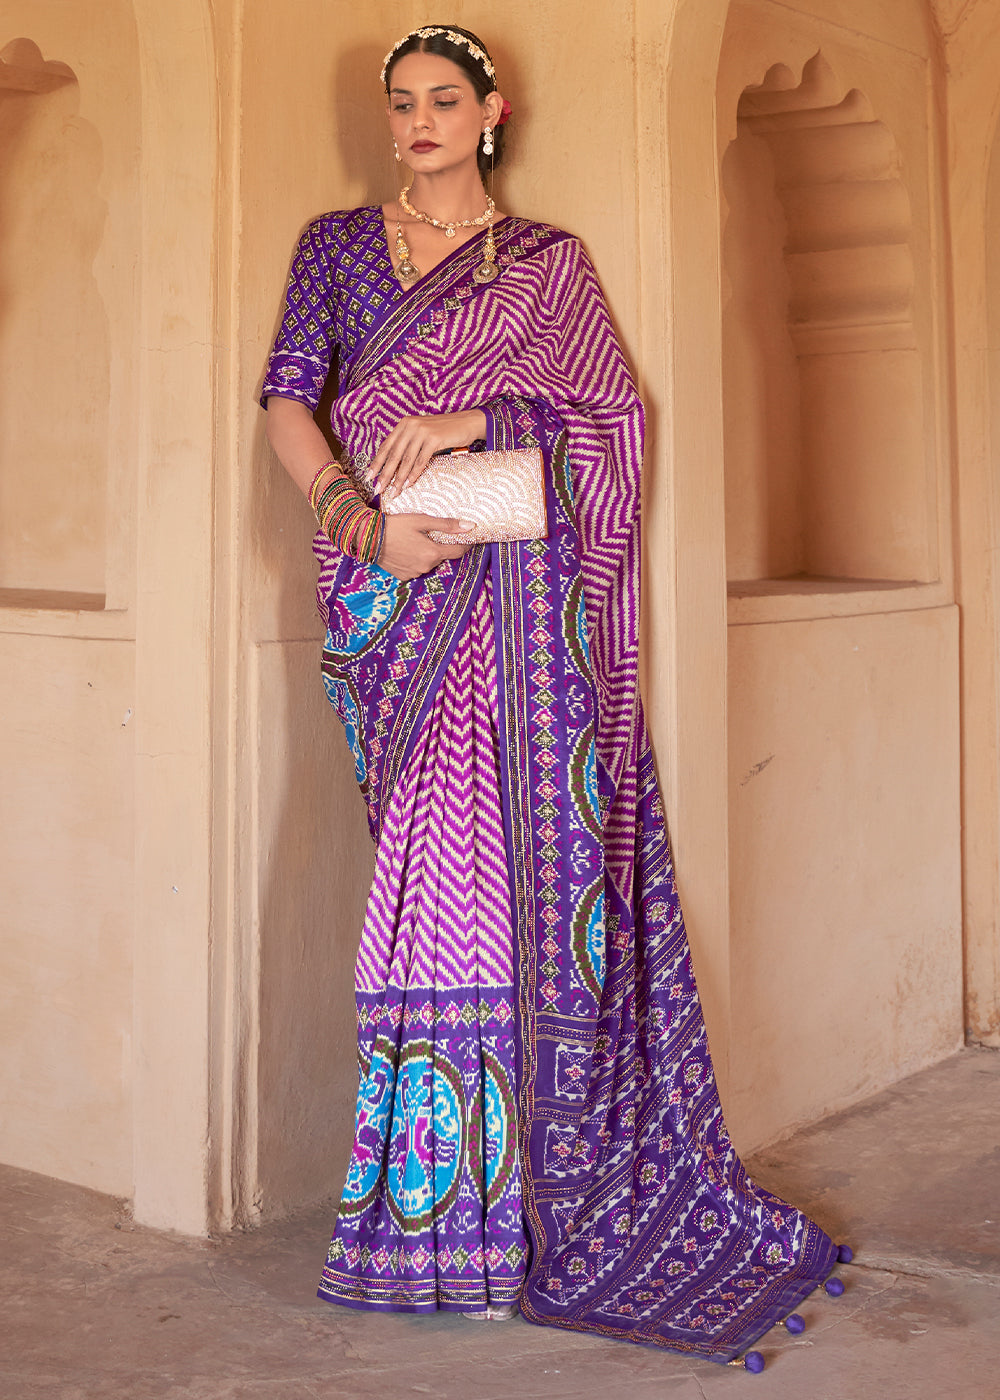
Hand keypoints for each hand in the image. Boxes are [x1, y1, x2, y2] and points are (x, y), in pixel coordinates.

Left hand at [372, 409, 486, 501]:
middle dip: (384, 474)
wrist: (467, 423)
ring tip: (393, 492)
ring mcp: (422, 431)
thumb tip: (393, 466)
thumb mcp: (422, 434)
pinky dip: (413, 475)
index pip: (386, 446)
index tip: (369, 476)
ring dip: (398, 479)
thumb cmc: (444, 432)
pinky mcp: (434, 439)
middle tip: (377, 489)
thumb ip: (408, 444)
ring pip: (406, 460)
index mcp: (404, 424)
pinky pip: (420, 461)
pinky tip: (408, 485)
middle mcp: (410, 425)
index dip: (377, 462)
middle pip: (393, 454)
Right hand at [378, 512, 475, 581]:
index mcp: (433, 553)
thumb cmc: (395, 526)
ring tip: (415, 540)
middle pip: (442, 556)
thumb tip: (470, 527)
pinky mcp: (404, 576)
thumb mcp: (422, 520)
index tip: (467, 537)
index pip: (458, 551)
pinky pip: (416, 568)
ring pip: (429, 562)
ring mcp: (415, 573)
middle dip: (440, 546)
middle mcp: (426, 567)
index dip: (464, 544)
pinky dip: (415, 560)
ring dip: (427, 553)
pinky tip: (406, 549)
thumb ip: (447, 525)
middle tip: (431, 533)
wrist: (368, 538)